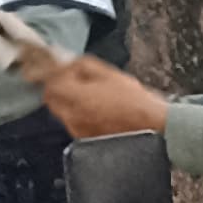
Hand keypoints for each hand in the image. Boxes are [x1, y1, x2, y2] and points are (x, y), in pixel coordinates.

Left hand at [37, 53, 170, 139]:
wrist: (153, 127)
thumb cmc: (135, 100)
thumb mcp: (109, 73)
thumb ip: (83, 65)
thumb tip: (68, 63)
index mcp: (75, 97)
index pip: (50, 84)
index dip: (54, 74)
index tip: (63, 68)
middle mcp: (71, 117)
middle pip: (51, 100)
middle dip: (58, 88)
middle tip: (72, 79)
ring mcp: (78, 130)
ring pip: (62, 112)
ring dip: (67, 101)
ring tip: (87, 94)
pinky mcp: (87, 140)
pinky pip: (74, 123)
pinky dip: (78, 114)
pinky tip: (95, 109)